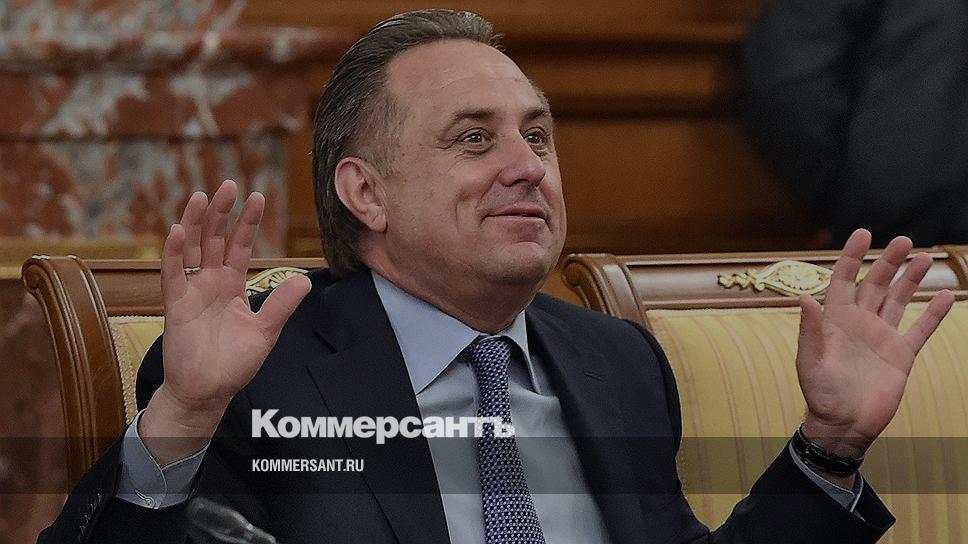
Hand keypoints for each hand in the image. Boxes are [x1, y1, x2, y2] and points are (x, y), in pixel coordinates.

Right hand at [140, 180, 310, 464]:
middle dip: (222, 212)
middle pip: (215, 239)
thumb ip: (281, 305)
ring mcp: (192, 291)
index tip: (257, 196)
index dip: (247, 222)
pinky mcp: (176, 304)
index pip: (241, 246)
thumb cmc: (234, 363)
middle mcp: (211, 282)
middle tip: (229, 184)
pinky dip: (174, 252)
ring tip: (202, 196)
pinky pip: (172, 274)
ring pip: (192, 248)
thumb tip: (305, 281)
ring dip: (195, 222)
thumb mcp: (265, 332)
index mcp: (233, 286)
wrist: (208, 391)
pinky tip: (177, 231)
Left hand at [796, 229, 953, 469]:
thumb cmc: (820, 395)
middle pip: (875, 284)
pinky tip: (946, 296)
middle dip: (887, 261)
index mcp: (835, 321)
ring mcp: (881, 337)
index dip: (851, 257)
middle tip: (902, 240)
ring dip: (910, 279)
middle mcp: (859, 323)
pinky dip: (933, 314)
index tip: (862, 233)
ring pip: (899, 300)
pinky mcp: (901, 355)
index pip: (843, 280)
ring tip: (922, 256)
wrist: (844, 426)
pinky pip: (920, 329)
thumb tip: (804, 297)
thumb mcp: (810, 361)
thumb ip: (810, 330)